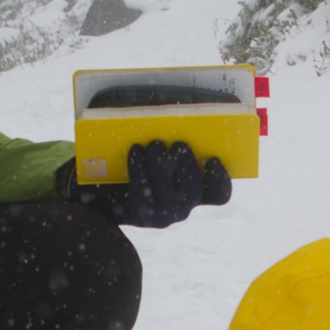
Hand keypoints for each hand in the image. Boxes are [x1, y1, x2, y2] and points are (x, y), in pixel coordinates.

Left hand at [67, 141, 231, 227]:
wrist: (109, 188)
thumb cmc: (140, 161)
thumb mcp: (160, 150)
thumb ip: (173, 140)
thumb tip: (175, 113)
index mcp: (197, 191)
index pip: (219, 194)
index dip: (220, 178)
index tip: (212, 158)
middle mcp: (184, 206)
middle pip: (194, 191)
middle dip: (186, 165)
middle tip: (177, 144)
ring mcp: (164, 215)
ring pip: (168, 193)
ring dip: (161, 164)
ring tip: (153, 144)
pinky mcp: (142, 215)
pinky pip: (144, 192)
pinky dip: (140, 168)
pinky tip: (135, 150)